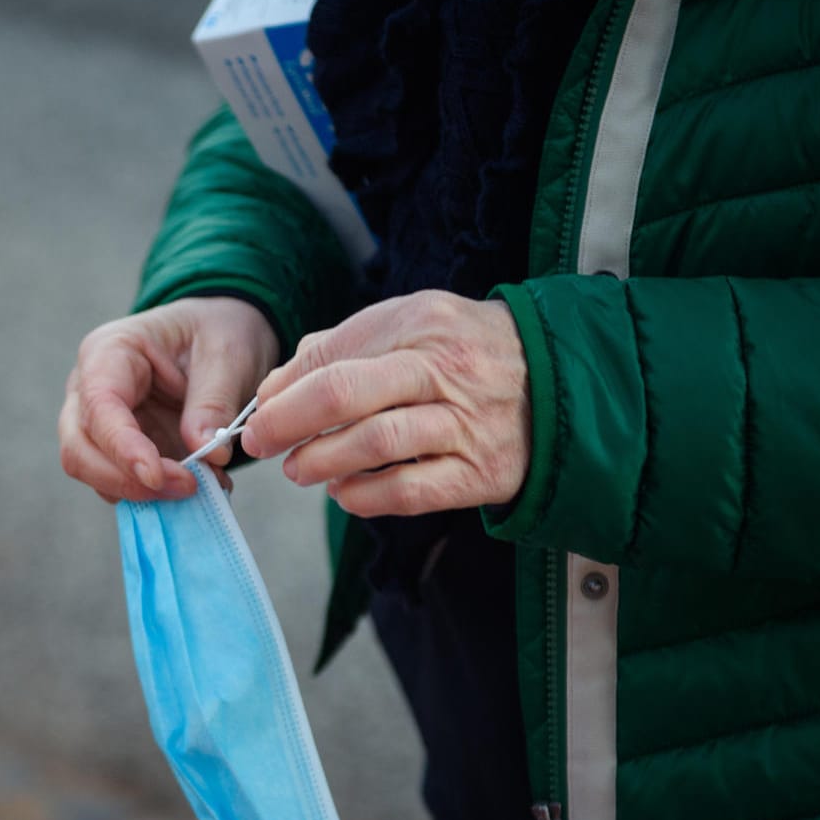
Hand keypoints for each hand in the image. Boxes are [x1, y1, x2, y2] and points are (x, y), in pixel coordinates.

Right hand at [59, 296, 279, 501]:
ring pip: (92, 472)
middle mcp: (89, 389)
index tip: (158, 477)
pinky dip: (154, 495)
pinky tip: (196, 487)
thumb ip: (213, 402)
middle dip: (126, 479)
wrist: (220, 335)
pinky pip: (120, 482)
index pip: (99, 406)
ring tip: (201, 487)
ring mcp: (98, 423)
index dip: (122, 447)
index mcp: (109, 352)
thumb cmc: (217, 331)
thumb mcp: (227, 354)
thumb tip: (207, 453)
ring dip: (141, 492)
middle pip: (79, 448)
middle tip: (187, 488)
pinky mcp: (117, 450)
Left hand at [238, 290, 529, 516]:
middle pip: (344, 394)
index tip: (258, 416)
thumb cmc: (464, 353)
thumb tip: (273, 389)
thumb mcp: (410, 325)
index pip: (331, 357)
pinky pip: (411, 490)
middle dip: (288, 423)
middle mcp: (444, 369)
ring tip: (299, 470)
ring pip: (374, 443)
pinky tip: (343, 492)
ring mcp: (466, 422)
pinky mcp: (481, 472)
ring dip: (322, 461)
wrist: (561, 381)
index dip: (283, 392)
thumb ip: (341, 349)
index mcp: (419, 323)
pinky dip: (365, 496)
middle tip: (261, 444)